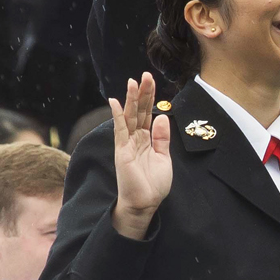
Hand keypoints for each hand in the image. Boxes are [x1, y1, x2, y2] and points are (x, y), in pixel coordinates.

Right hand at [109, 73, 173, 236]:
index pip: (148, 114)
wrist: (144, 205)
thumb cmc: (153, 185)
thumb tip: (162, 116)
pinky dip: (117, 116)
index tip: (152, 81)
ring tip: (133, 81)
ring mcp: (127, 144)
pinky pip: (119, 130)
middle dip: (143, 93)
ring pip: (130, 116)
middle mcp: (135, 138)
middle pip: (139, 111)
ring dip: (131, 99)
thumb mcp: (164, 158)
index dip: (150, 98)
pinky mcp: (121, 151)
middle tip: (145, 74)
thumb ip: (162, 138)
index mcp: (146, 139)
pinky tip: (115, 102)